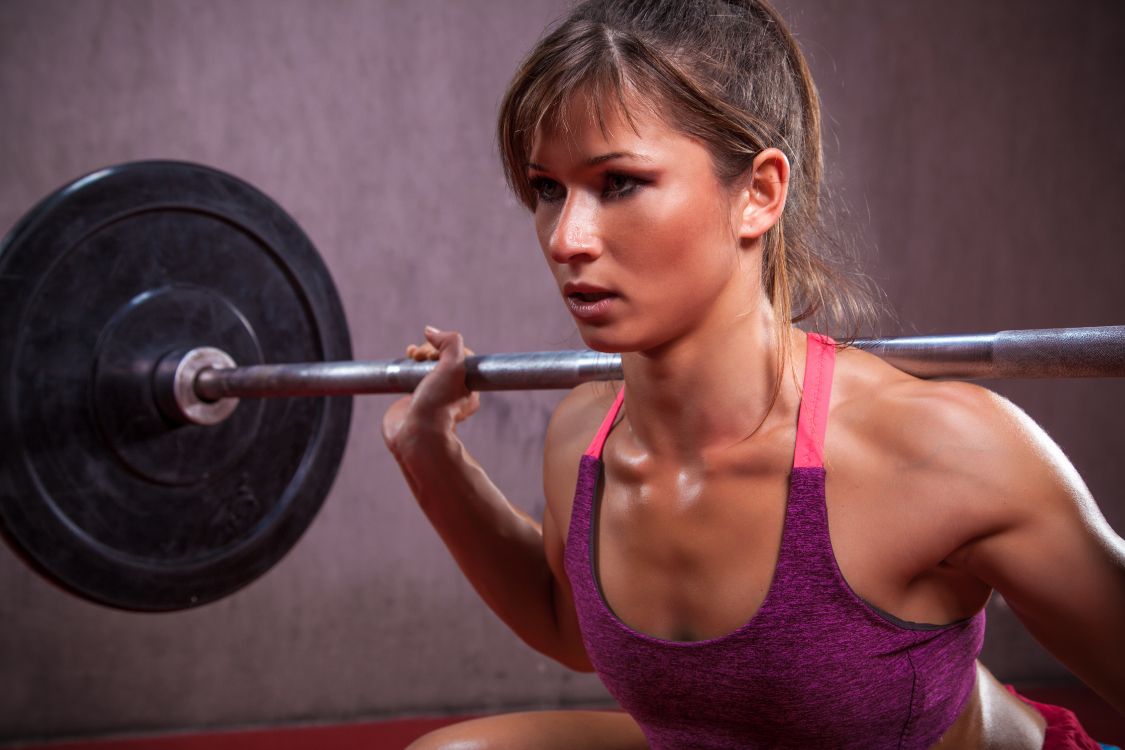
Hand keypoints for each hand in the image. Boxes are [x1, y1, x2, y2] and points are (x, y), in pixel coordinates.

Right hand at [381, 326, 480, 453]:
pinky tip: (403, 363)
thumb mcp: (454, 366)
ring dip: (417, 355)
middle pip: (440, 359)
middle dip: (428, 350)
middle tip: (419, 357)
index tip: (433, 352)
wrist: (415, 435)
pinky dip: (406, 366)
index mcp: (467, 388)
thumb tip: (431, 331)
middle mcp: (450, 392)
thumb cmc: (438, 404)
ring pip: (425, 366)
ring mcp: (430, 396)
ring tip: (411, 356)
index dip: (445, 347)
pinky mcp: (411, 399)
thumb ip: (450, 343)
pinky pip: (410, 377)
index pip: (458, 355)